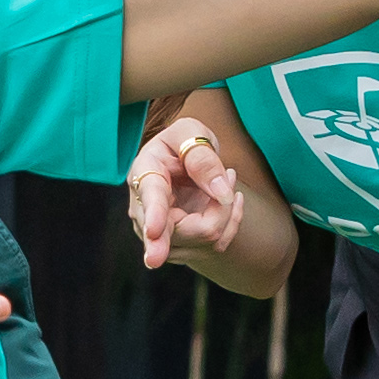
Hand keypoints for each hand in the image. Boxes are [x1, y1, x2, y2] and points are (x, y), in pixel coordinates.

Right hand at [129, 113, 250, 266]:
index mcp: (144, 175)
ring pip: (205, 237)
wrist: (182, 160)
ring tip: (228, 179)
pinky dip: (230, 222)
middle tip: (234, 187)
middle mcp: (146, 211)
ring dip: (227, 211)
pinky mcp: (181, 246)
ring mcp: (161, 234)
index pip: (150, 199)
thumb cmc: (183, 142)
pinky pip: (216, 243)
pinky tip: (229, 200)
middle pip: (182, 230)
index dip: (153, 217)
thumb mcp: (190, 132)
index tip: (153, 232)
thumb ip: (202, 157)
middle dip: (213, 219)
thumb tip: (221, 192)